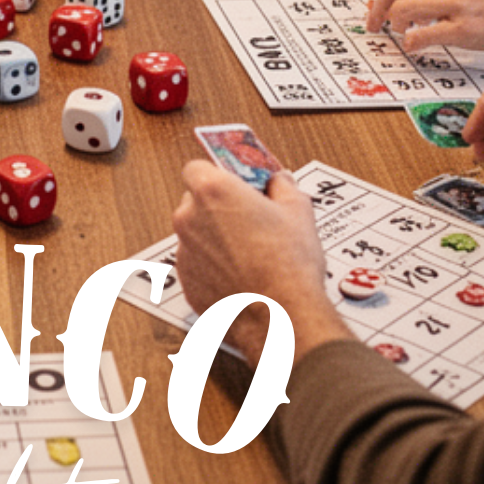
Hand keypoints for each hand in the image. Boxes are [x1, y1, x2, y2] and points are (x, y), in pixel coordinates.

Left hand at [173, 161, 350, 365]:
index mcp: (212, 191)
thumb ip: (283, 186)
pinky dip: (213, 266)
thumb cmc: (287, 263)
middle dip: (217, 206)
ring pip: (195, 234)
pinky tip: (242, 274)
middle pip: (194, 201)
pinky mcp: (187, 281)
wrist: (279, 316)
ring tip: (250, 251)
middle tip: (247, 216)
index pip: (197, 168)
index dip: (216, 174)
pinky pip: (198, 264)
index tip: (235, 181)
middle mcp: (189, 219)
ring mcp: (185, 251)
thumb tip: (280, 180)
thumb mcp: (299, 211)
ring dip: (215, 237)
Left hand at [365, 0, 483, 52]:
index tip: (377, 13)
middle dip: (378, 12)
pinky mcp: (467, 29)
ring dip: (396, 26)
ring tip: (406, 33)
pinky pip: (423, 35)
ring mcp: (458, 4)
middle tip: (377, 27)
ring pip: (403, 10)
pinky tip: (416, 46)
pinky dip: (411, 43)